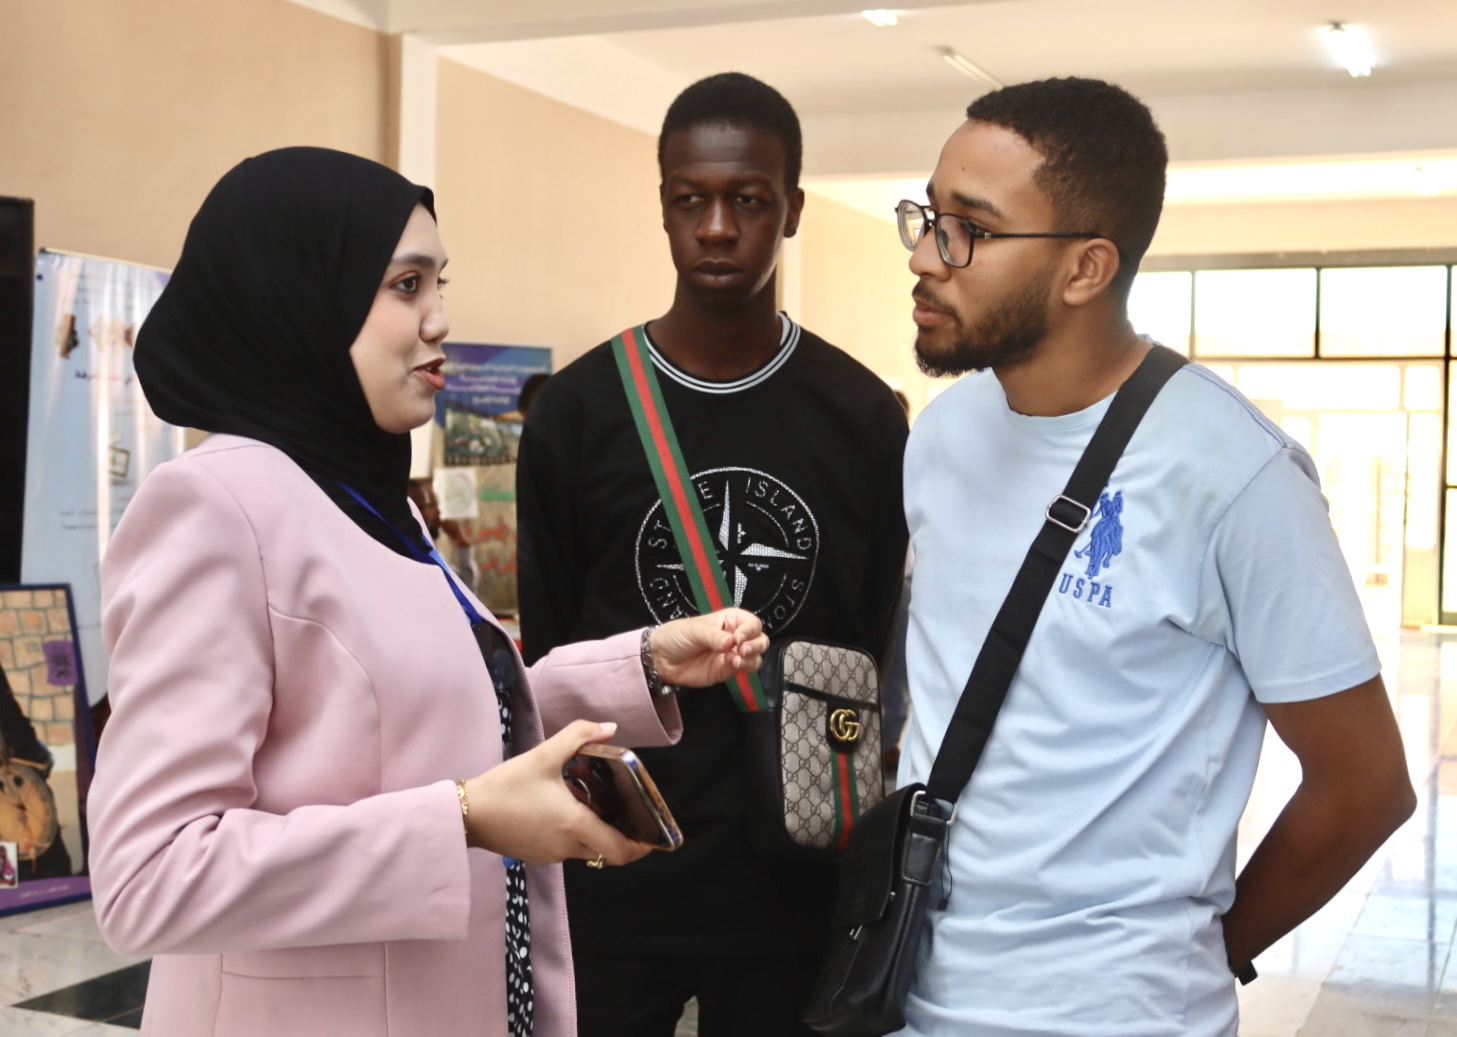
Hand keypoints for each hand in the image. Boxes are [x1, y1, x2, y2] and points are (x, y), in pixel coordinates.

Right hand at [462, 720, 654, 866]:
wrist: (467, 813)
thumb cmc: (506, 786)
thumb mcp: (544, 755)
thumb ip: (579, 736)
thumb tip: (609, 728)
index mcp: (576, 825)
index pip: (620, 851)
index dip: (641, 847)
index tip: (651, 834)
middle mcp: (567, 847)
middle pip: (606, 849)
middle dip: (618, 831)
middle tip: (620, 805)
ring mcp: (551, 855)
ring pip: (586, 847)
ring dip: (594, 828)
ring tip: (587, 797)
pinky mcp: (537, 855)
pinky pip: (567, 847)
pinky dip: (574, 831)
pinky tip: (562, 805)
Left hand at [651, 608, 767, 687]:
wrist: (660, 658)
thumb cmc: (676, 635)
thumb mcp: (694, 629)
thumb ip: (714, 636)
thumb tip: (731, 642)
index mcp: (728, 620)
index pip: (751, 623)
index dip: (750, 629)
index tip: (740, 637)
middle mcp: (734, 637)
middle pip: (760, 639)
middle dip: (755, 645)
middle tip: (741, 649)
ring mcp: (732, 655)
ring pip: (756, 656)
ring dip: (751, 658)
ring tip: (736, 659)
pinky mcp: (726, 671)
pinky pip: (744, 670)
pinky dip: (742, 668)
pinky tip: (731, 665)